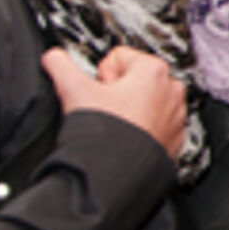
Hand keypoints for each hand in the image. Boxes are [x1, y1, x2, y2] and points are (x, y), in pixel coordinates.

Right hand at [42, 46, 186, 158]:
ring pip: (144, 102)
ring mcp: (176, 116)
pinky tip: (127, 136)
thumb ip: (61, 65)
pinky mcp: (173, 138)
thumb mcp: (75, 90)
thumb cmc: (105, 134)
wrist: (114, 173)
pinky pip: (154, 124)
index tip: (99, 91)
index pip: (118, 57)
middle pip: (133, 78)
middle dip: (116, 91)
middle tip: (106, 108)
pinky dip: (141, 128)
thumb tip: (53, 57)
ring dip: (129, 109)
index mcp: (154, 71)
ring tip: (117, 124)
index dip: (101, 75)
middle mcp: (172, 91)